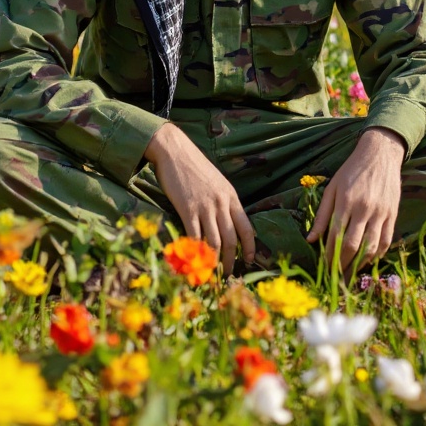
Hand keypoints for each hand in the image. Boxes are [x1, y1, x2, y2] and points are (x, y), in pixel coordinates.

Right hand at [145, 123, 254, 274]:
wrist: (175, 150)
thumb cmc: (194, 166)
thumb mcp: (216, 181)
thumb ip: (222, 201)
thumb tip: (226, 223)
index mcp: (231, 196)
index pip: (247, 227)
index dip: (250, 247)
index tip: (249, 260)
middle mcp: (221, 203)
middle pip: (232, 240)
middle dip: (231, 261)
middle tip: (227, 275)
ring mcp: (205, 206)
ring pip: (215, 242)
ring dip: (214, 262)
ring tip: (211, 274)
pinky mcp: (187, 209)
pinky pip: (195, 236)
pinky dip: (195, 252)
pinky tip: (193, 262)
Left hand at [306, 127, 404, 271]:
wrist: (380, 155)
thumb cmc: (351, 170)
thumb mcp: (332, 187)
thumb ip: (322, 214)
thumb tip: (311, 239)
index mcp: (346, 200)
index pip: (336, 235)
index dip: (329, 255)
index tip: (324, 267)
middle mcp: (364, 208)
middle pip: (353, 245)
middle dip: (343, 264)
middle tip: (336, 277)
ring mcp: (381, 213)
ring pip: (371, 247)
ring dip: (360, 264)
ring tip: (351, 273)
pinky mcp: (393, 214)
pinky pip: (386, 241)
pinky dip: (377, 255)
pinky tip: (368, 261)